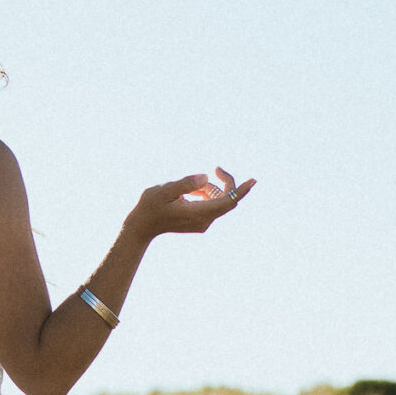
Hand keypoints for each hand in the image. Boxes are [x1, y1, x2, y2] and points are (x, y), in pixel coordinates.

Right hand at [129, 167, 255, 240]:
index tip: (253, 180)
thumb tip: (205, 178)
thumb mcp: (163, 190)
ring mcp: (203, 223)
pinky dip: (206, 194)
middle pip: (227, 199)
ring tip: (187, 188)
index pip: (228, 201)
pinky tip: (190, 194)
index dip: (241, 189)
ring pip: (218, 200)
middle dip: (224, 182)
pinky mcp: (200, 222)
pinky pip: (211, 205)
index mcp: (199, 213)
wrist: (142, 226)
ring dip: (210, 188)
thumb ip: (185, 183)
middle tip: (216, 168)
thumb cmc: (150, 207)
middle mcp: (205, 220)